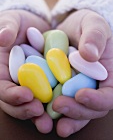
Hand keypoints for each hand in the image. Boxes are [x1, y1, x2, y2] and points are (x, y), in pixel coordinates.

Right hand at [0, 10, 52, 133]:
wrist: (34, 25)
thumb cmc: (18, 22)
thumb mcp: (11, 20)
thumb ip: (6, 27)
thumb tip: (2, 38)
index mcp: (2, 69)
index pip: (2, 86)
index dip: (10, 94)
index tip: (25, 95)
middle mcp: (14, 79)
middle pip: (16, 101)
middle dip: (25, 109)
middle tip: (38, 113)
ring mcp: (30, 83)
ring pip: (32, 102)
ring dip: (40, 114)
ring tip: (50, 122)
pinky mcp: (45, 82)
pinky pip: (49, 94)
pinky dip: (53, 103)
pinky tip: (63, 108)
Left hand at [53, 9, 112, 136]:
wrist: (71, 27)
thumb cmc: (87, 24)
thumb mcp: (93, 24)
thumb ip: (94, 37)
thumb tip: (90, 54)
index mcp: (107, 74)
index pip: (110, 94)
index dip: (98, 100)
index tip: (81, 94)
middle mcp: (94, 85)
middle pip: (91, 108)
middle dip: (77, 111)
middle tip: (59, 106)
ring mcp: (78, 88)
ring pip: (75, 110)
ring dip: (64, 118)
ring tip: (49, 121)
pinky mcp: (62, 87)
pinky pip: (58, 100)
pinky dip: (50, 109)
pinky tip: (40, 112)